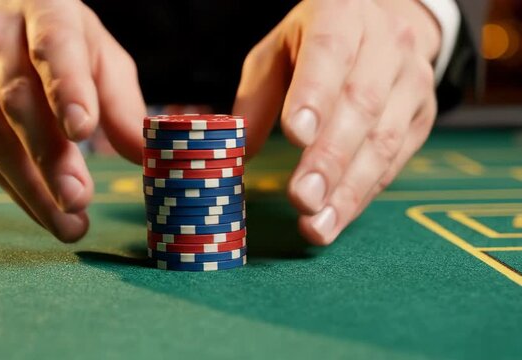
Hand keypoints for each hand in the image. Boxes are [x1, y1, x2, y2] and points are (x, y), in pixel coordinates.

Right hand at [0, 0, 145, 241]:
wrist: (1, 30)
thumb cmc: (67, 48)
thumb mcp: (103, 60)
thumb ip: (123, 104)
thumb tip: (147, 156)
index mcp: (45, 14)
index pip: (54, 48)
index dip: (66, 89)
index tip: (83, 130)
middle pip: (18, 101)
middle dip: (49, 155)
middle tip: (78, 198)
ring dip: (34, 188)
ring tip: (71, 225)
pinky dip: (20, 193)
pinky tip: (48, 216)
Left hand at [234, 0, 440, 244]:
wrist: (385, 25)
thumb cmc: (316, 43)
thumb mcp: (277, 54)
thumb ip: (257, 100)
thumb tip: (239, 154)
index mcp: (343, 15)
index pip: (330, 52)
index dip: (314, 96)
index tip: (295, 136)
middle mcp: (387, 44)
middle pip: (361, 104)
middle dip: (329, 158)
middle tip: (301, 199)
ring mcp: (413, 81)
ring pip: (384, 140)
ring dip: (348, 189)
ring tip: (316, 224)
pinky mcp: (422, 116)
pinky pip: (395, 161)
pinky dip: (363, 194)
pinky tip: (336, 217)